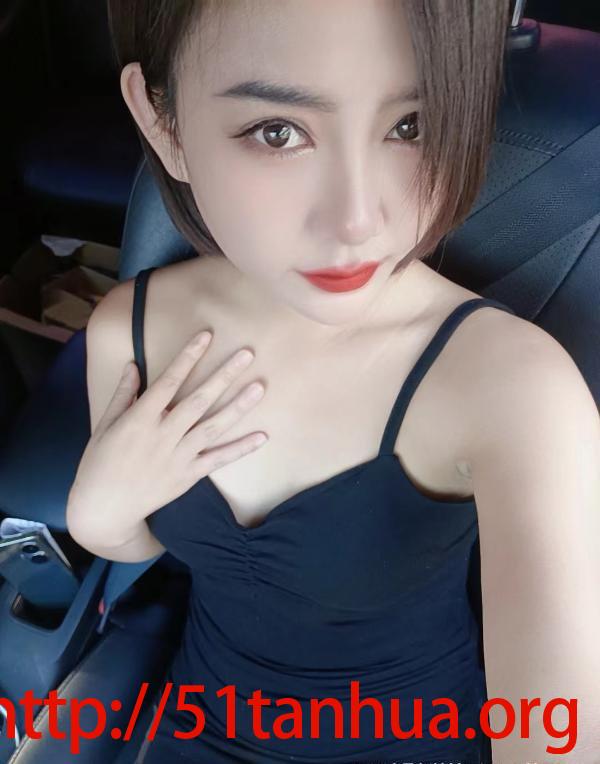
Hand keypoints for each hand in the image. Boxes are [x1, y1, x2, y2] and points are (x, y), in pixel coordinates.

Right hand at [68, 331, 266, 529]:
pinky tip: (262, 436)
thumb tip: (133, 364)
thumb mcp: (105, 424)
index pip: (169, 381)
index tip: (206, 336)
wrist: (105, 509)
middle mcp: (163, 435)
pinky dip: (240, 449)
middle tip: (247, 354)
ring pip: (214, 427)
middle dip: (224, 375)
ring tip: (260, 387)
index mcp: (140, 419)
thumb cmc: (99, 462)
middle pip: (199, 400)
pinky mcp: (188, 475)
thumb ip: (123, 394)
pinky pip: (218, 460)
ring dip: (238, 407)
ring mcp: (178, 456)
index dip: (188, 357)